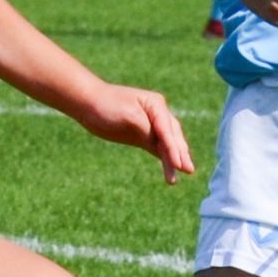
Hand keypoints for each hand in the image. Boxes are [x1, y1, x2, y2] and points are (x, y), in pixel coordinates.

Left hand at [72, 82, 194, 182]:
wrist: (89, 103)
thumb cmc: (107, 105)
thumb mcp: (128, 116)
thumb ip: (146, 130)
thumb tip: (162, 146)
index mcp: (156, 104)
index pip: (167, 130)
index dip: (173, 148)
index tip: (179, 164)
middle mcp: (158, 114)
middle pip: (173, 136)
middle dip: (180, 153)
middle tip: (189, 170)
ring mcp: (152, 125)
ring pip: (168, 144)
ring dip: (176, 158)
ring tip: (187, 173)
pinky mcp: (144, 136)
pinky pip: (158, 149)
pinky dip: (165, 159)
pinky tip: (172, 171)